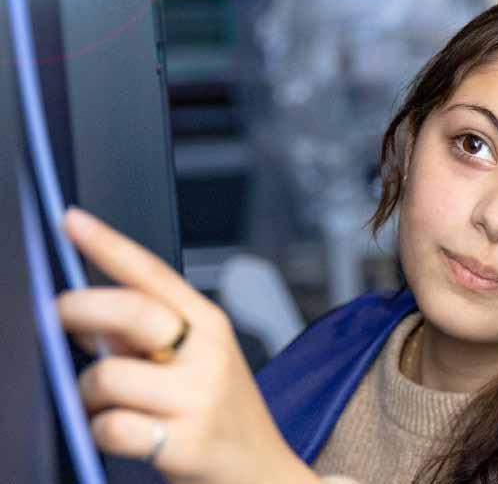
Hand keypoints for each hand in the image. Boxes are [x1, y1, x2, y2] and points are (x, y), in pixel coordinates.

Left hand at [56, 206, 320, 483]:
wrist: (260, 468)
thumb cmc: (219, 408)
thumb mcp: (197, 358)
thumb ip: (146, 335)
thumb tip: (84, 316)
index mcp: (208, 322)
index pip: (152, 272)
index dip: (108, 243)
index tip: (71, 221)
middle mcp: (207, 352)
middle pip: (130, 311)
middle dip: (79, 309)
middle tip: (55, 315)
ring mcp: (198, 396)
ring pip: (108, 376)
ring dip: (88, 391)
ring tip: (105, 401)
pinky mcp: (185, 442)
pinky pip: (111, 427)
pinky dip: (100, 430)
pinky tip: (121, 431)